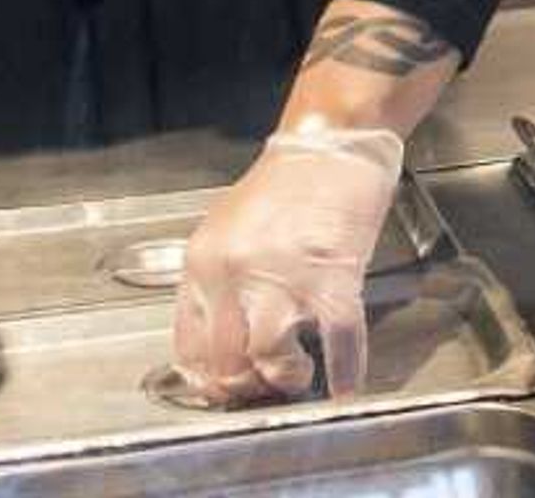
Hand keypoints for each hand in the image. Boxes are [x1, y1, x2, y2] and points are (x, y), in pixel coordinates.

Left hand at [174, 124, 406, 403]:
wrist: (330, 144)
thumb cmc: (283, 187)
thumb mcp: (227, 230)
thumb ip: (217, 284)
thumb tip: (220, 346)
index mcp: (204, 261)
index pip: (189, 347)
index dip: (209, 382)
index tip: (225, 391)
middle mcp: (236, 271)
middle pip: (228, 363)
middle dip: (247, 388)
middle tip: (264, 387)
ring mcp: (285, 275)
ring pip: (272, 361)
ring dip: (287, 380)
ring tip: (298, 376)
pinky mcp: (334, 276)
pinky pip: (338, 344)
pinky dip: (344, 373)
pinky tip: (345, 385)